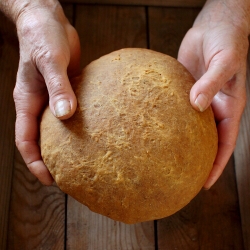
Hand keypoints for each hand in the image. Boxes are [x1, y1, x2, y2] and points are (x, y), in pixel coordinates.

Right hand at [13, 1, 80, 184]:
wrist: (48, 21)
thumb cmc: (43, 37)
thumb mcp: (50, 61)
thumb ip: (58, 88)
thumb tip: (66, 115)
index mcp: (27, 102)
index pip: (25, 141)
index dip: (35, 162)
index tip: (50, 178)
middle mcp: (39, 104)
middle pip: (42, 140)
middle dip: (51, 160)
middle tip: (69, 177)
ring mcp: (53, 99)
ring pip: (57, 130)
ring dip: (66, 146)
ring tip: (83, 160)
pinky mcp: (66, 92)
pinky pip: (71, 114)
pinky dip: (78, 127)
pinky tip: (92, 133)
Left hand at [178, 0, 248, 188]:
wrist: (214, 24)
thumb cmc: (227, 40)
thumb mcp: (226, 61)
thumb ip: (212, 82)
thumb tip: (197, 105)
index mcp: (229, 106)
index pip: (225, 144)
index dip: (217, 164)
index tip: (205, 182)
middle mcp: (212, 107)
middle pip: (205, 141)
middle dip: (196, 160)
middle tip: (181, 177)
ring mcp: (196, 99)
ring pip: (188, 127)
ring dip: (179, 142)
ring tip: (162, 158)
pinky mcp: (181, 90)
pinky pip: (174, 108)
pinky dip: (166, 119)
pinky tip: (152, 127)